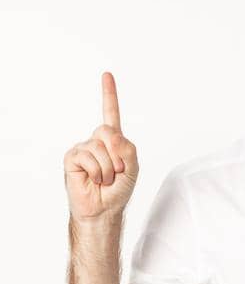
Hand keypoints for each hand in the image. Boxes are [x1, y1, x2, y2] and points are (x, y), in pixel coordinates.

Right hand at [64, 72, 139, 221]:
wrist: (104, 208)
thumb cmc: (118, 189)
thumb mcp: (133, 167)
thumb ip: (128, 148)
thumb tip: (111, 134)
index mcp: (113, 140)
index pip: (111, 113)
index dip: (109, 94)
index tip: (107, 75)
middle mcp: (96, 141)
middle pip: (108, 131)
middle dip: (117, 154)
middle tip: (117, 171)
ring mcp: (83, 148)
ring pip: (99, 148)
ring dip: (109, 168)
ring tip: (105, 179)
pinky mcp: (72, 158)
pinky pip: (88, 158)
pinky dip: (98, 172)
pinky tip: (95, 179)